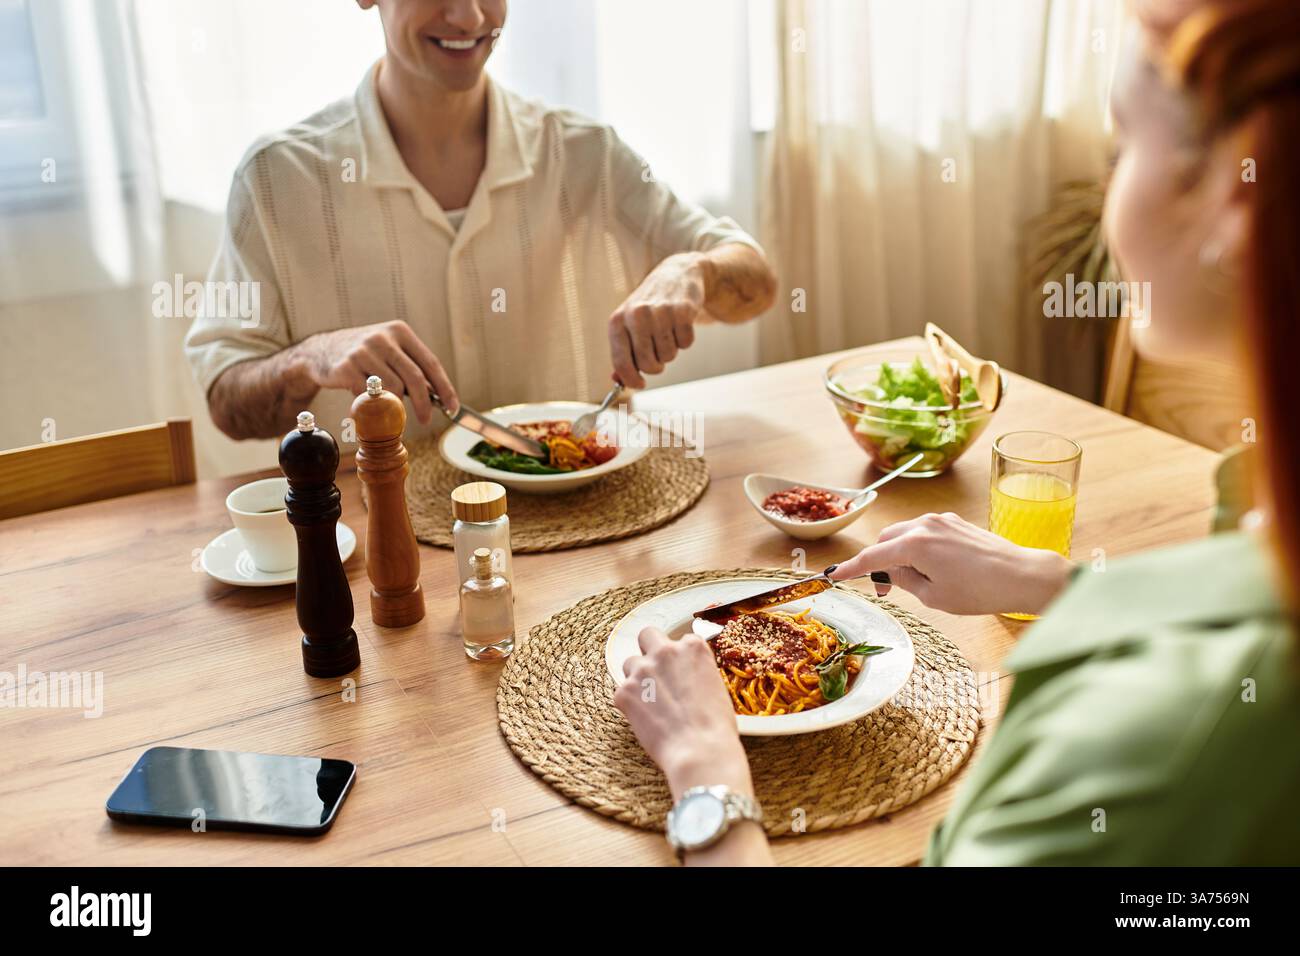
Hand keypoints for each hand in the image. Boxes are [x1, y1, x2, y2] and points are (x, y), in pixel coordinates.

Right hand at [292, 320, 457, 424]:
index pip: (430, 363)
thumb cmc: (364, 356)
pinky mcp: (346, 367)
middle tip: (426, 420)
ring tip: (387, 408)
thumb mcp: (389, 352)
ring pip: (393, 388)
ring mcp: (363, 351)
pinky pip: (369, 395)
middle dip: (424, 404)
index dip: (444, 388)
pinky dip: (372, 406)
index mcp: (399, 332)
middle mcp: (383, 338)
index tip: (452, 407)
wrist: (320, 352)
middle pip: (415, 378)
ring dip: (395, 405)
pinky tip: (366, 405)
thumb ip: (411, 368)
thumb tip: (439, 396)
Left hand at [607, 253, 706, 388]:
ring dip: (671, 350)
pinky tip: (680, 324)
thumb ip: (623, 353)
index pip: (621, 362)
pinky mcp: (683, 311)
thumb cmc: (649, 305)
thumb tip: (618, 381)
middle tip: (657, 353)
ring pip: (668, 356)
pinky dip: (685, 340)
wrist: (677, 274)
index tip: (640, 384)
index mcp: (618, 321)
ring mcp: (660, 312)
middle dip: (656, 365)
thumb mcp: (629, 324)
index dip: (631, 379)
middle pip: (648, 364)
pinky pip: (686, 344)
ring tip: (668, 332)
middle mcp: (636, 315)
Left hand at [614, 626, 751, 799]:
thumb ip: (696, 671)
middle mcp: (666, 652)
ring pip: (630, 663)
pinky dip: (630, 704)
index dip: (679, 659)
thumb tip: (684, 677)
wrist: (700, 750)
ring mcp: (642, 670)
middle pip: (647, 635)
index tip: (680, 673)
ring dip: (637, 678)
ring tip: (651, 702)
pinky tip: (645, 720)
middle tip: (655, 672)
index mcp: (693, 648)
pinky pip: (621, 692)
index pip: (680, 641)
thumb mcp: (715, 686)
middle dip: (649, 649)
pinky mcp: (624, 692)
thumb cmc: (715, 725)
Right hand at [830, 512, 1074, 615]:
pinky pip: (924, 531)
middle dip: (880, 560)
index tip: (835, 575)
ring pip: (904, 533)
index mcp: (914, 545)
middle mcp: (924, 525)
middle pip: (886, 539)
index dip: (852, 568)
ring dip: (899, 552)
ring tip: (912, 579)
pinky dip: (917, 546)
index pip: (873, 556)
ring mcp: (941, 520)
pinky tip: (931, 566)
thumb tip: (890, 572)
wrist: (1021, 575)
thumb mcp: (934, 596)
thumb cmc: (979, 591)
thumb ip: (905, 581)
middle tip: (888, 588)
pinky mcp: (955, 522)